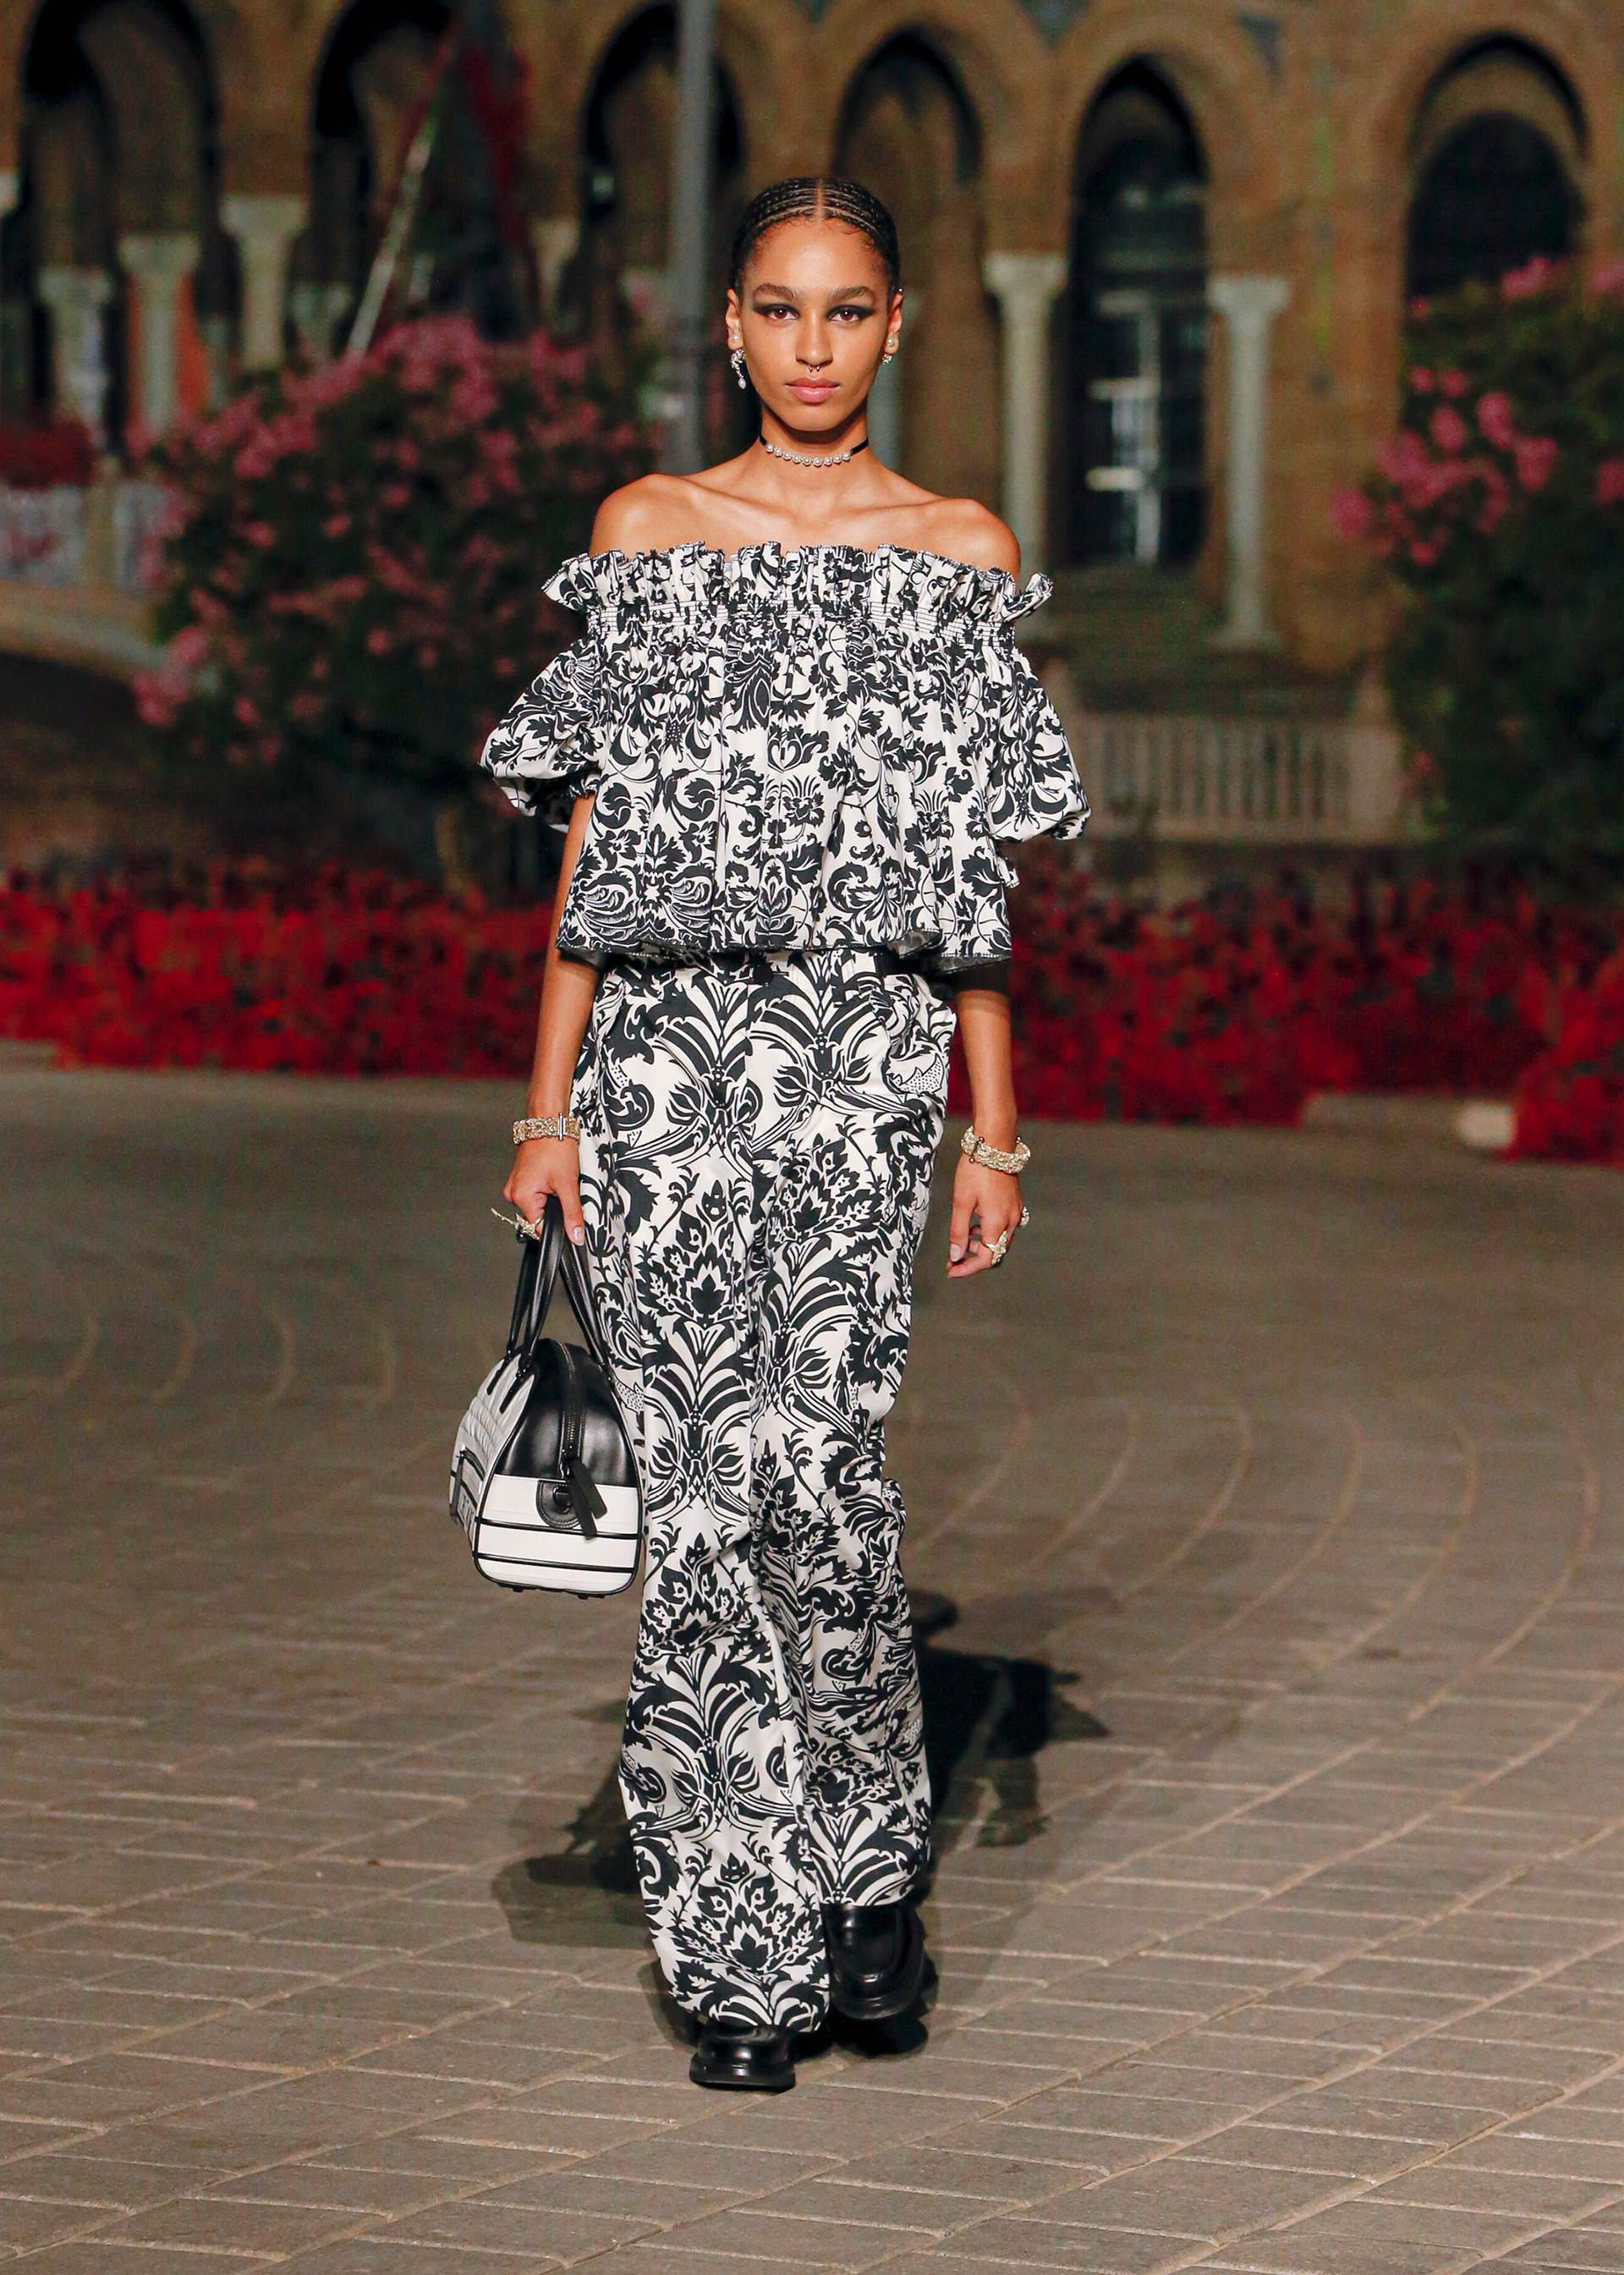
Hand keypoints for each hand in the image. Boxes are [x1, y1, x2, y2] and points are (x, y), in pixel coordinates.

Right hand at [504, 1137, 585, 1244]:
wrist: (549, 1122)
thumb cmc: (555, 1146)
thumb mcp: (568, 1184)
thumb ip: (572, 1214)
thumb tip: (575, 1236)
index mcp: (521, 1197)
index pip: (539, 1228)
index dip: (557, 1226)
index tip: (568, 1219)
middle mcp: (514, 1193)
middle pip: (538, 1217)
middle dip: (554, 1209)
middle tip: (563, 1189)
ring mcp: (516, 1185)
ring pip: (538, 1205)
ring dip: (550, 1199)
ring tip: (557, 1180)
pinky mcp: (520, 1179)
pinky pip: (534, 1194)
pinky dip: (546, 1191)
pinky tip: (552, 1177)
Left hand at [948, 1156, 1023, 1277]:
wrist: (994, 1144)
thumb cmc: (976, 1170)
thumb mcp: (961, 1202)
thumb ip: (958, 1231)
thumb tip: (956, 1254)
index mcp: (997, 1223)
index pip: (987, 1258)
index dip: (968, 1268)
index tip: (951, 1269)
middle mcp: (1011, 1221)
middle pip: (995, 1252)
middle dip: (974, 1257)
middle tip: (954, 1256)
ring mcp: (1016, 1211)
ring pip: (1000, 1240)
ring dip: (982, 1244)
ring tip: (963, 1238)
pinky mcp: (1015, 1203)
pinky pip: (1004, 1227)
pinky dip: (989, 1232)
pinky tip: (976, 1223)